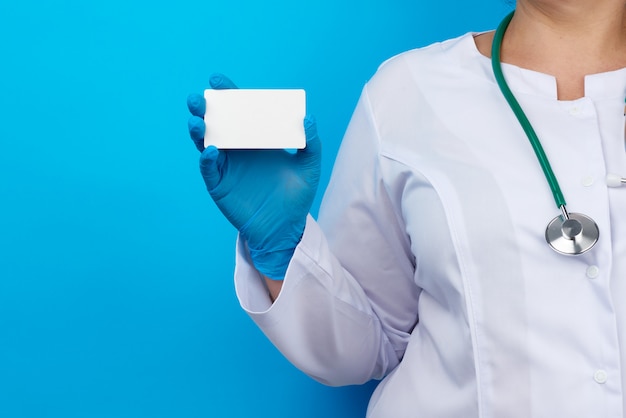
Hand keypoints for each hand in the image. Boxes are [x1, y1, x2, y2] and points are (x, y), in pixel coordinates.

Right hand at [187, 74, 320, 279]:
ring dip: (198, 131)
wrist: (285, 228)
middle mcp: (237, 149)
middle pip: (215, 124)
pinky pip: (209, 170)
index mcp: (255, 139)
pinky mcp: (219, 186)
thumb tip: (308, 118)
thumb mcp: (309, 168)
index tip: (217, 80)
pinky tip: (211, 150)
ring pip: (205, 143)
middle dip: (203, 109)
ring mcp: (226, 167)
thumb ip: (311, 144)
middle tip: (198, 98)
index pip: (238, 112)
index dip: (226, 95)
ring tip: (198, 121)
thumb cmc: (296, 197)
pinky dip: (207, 159)